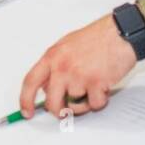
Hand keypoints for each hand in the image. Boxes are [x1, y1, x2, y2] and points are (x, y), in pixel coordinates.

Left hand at [19, 12, 137, 118]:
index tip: (27, 111)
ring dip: (84, 102)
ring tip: (91, 86)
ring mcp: (78, 76)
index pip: (30, 82)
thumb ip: (54, 65)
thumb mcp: (66, 45)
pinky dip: (100, 100)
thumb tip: (46, 85)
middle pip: (51, 102)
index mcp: (52, 56)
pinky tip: (103, 86)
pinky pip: (94, 104)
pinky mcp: (95, 84)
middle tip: (66, 110)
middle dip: (59, 110)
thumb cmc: (97, 37)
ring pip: (74, 106)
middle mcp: (62, 67)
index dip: (25, 100)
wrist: (120, 33)